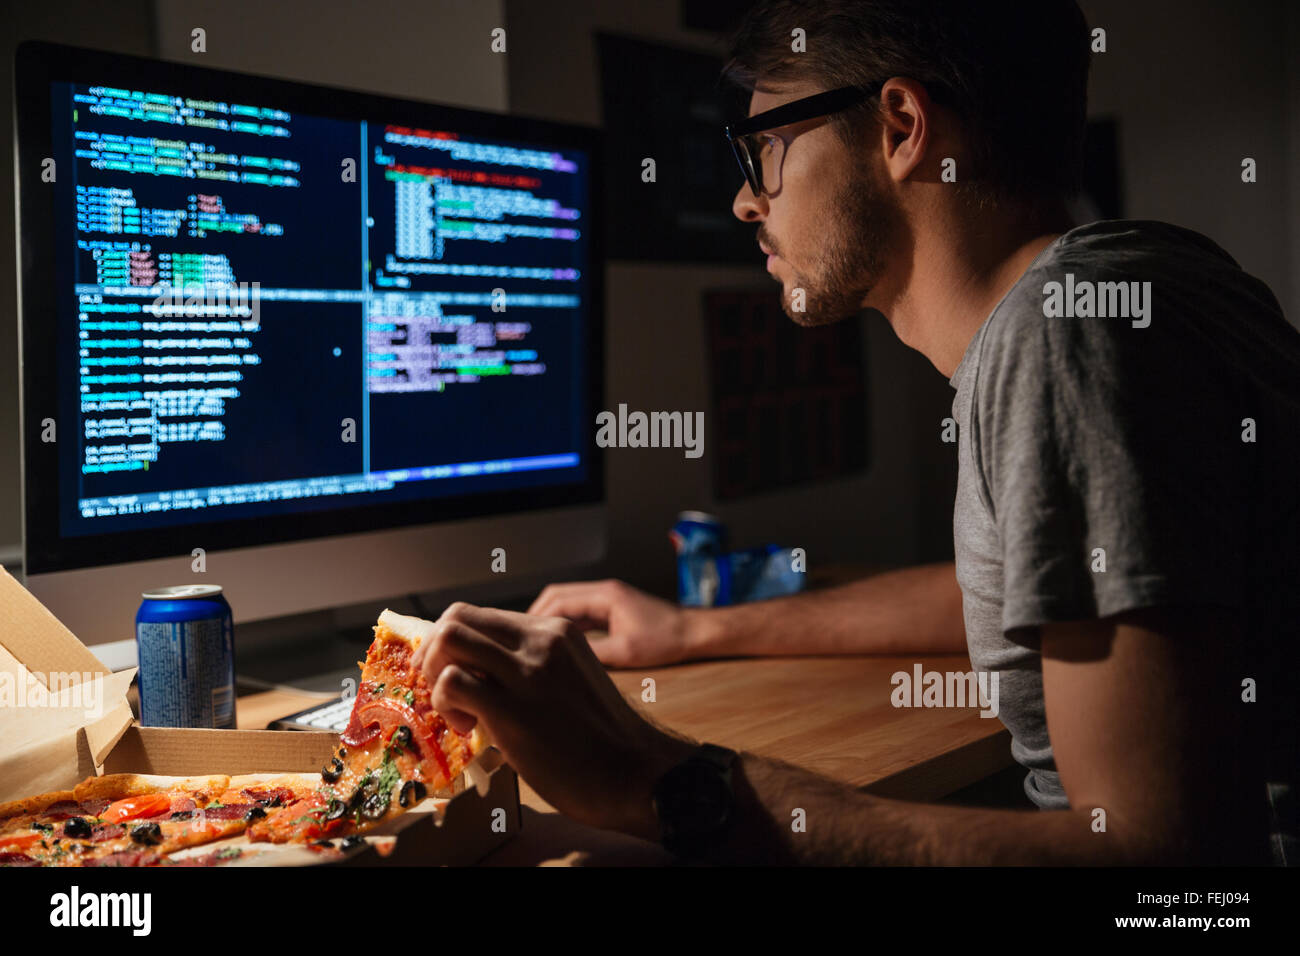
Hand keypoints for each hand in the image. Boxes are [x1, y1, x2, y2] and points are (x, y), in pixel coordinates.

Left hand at [410, 602, 697, 838]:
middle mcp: (541, 640)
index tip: (453, 672)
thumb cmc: (604, 738)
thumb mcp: (572, 678)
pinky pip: (451, 683)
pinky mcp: (513, 709)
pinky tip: (470, 728)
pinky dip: (446, 705)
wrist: (637, 773)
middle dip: (435, 650)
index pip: (482, 615)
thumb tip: (483, 674)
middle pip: (457, 616)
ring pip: (448, 638)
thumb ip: (533, 666)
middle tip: (444, 687)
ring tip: (457, 707)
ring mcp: (527, 672)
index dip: (455, 643)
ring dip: (436, 672)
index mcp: (556, 631)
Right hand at [528, 579, 695, 667]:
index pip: (558, 600)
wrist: (693, 633)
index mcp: (605, 596)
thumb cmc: (666, 639)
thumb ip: (593, 654)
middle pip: (557, 596)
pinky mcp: (612, 609)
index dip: (536, 617)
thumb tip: (562, 661)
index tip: (520, 633)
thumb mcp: (626, 652)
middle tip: (521, 637)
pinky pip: (581, 613)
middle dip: (537, 615)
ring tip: (535, 642)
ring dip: (551, 620)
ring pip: (568, 603)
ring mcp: (607, 599)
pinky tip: (559, 644)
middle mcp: (603, 592)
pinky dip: (566, 625)